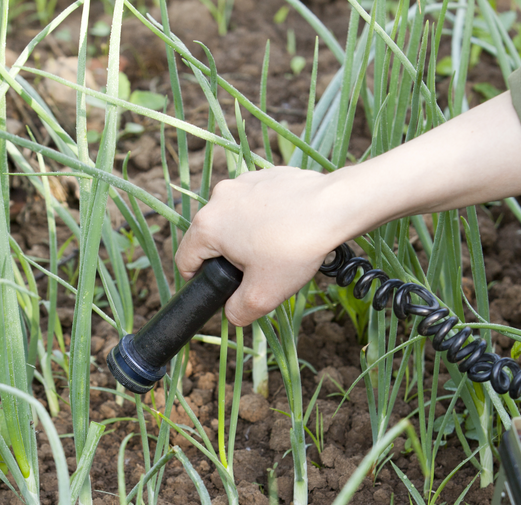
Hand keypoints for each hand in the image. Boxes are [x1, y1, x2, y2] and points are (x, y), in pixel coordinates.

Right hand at [175, 166, 345, 325]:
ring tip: (278, 251)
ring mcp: (244, 181)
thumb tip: (232, 312)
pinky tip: (289, 230)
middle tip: (259, 274)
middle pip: (211, 238)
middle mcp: (219, 197)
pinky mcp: (267, 175)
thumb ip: (237, 312)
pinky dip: (267, 218)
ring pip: (236, 219)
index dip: (199, 282)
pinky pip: (257, 203)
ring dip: (249, 238)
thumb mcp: (262, 296)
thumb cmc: (295, 250)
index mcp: (208, 225)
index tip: (223, 290)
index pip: (185, 259)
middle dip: (229, 259)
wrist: (335, 208)